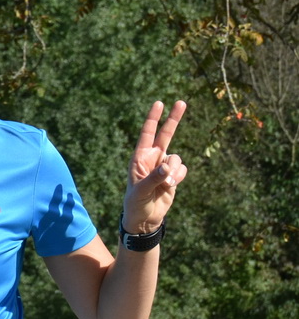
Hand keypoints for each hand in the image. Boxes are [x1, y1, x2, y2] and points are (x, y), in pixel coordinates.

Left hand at [123, 99, 186, 232]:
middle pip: (166, 134)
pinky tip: (170, 186)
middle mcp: (153, 158)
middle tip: (181, 101)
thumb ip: (154, 178)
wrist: (146, 217)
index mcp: (140, 157)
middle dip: (173, 119)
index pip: (147, 133)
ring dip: (174, 171)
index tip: (159, 103)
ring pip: (176, 158)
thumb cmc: (136, 203)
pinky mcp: (174, 175)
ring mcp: (164, 166)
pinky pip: (182, 169)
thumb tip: (167, 167)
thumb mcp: (141, 190)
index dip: (153, 118)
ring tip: (165, 184)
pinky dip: (178, 177)